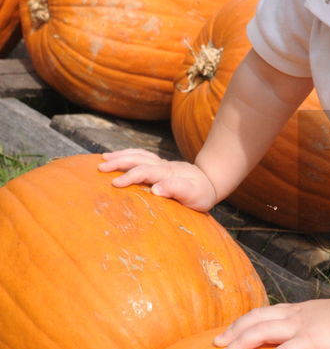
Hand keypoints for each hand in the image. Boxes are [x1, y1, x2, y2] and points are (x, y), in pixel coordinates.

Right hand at [98, 149, 217, 210]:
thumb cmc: (201, 193)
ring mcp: (160, 163)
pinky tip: (118, 157)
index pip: (144, 172)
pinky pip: (141, 155)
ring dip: (120, 155)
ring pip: (137, 155)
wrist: (210, 182)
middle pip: (137, 159)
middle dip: (118, 162)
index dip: (129, 177)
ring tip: (103, 159)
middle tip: (100, 168)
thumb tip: (155, 189)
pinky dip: (128, 154)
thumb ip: (176, 189)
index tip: (115, 184)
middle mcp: (162, 165)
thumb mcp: (194, 195)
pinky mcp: (159, 164)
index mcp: (167, 173)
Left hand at [214, 298, 329, 348]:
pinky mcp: (310, 344)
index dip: (242, 322)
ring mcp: (300, 329)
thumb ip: (317, 328)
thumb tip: (316, 339)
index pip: (263, 313)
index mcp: (298, 311)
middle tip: (216, 345)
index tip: (228, 332)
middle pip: (254, 320)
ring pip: (260, 332)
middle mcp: (294, 317)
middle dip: (232, 332)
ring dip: (238, 344)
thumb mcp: (328, 320)